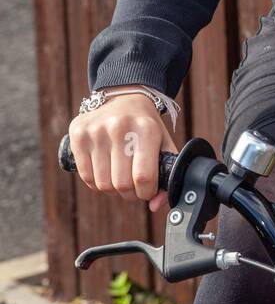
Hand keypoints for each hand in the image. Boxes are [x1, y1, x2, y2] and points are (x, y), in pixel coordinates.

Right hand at [67, 95, 177, 212]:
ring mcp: (96, 130)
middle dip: (130, 194)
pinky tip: (105, 172)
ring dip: (113, 190)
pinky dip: (96, 183)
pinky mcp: (78, 133)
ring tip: (120, 179)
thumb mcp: (164, 144)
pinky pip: (85, 176)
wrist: (124, 98)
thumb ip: (167, 175)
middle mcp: (120, 127)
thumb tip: (155, 206)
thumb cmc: (147, 127)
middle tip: (133, 188)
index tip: (147, 191)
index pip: (143, 177)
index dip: (146, 193)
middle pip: (121, 184)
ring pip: (102, 184)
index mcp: (146, 129)